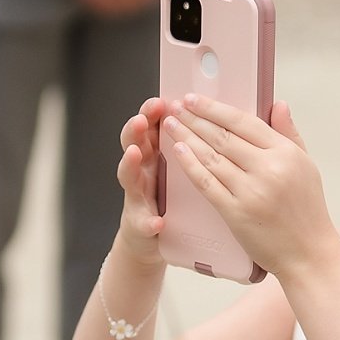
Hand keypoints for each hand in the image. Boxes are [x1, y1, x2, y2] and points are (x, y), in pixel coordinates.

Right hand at [112, 98, 173, 267]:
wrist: (150, 238)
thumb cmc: (168, 200)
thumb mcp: (175, 169)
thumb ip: (184, 146)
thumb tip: (210, 120)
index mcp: (154, 156)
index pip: (150, 128)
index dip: (151, 114)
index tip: (160, 101)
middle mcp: (141, 172)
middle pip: (133, 144)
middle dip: (134, 130)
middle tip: (140, 120)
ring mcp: (137, 197)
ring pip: (128, 177)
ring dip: (129, 164)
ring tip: (134, 154)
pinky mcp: (140, 225)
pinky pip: (143, 222)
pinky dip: (148, 221)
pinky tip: (156, 221)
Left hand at [161, 95, 329, 279]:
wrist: (309, 253)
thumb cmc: (308, 210)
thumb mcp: (307, 165)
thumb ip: (289, 133)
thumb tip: (278, 104)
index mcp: (285, 153)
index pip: (243, 122)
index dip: (215, 109)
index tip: (194, 100)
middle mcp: (268, 169)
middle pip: (222, 136)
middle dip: (194, 119)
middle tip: (175, 108)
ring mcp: (251, 191)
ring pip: (211, 157)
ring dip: (186, 138)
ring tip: (170, 126)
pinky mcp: (237, 212)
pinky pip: (207, 184)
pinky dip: (191, 166)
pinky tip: (178, 152)